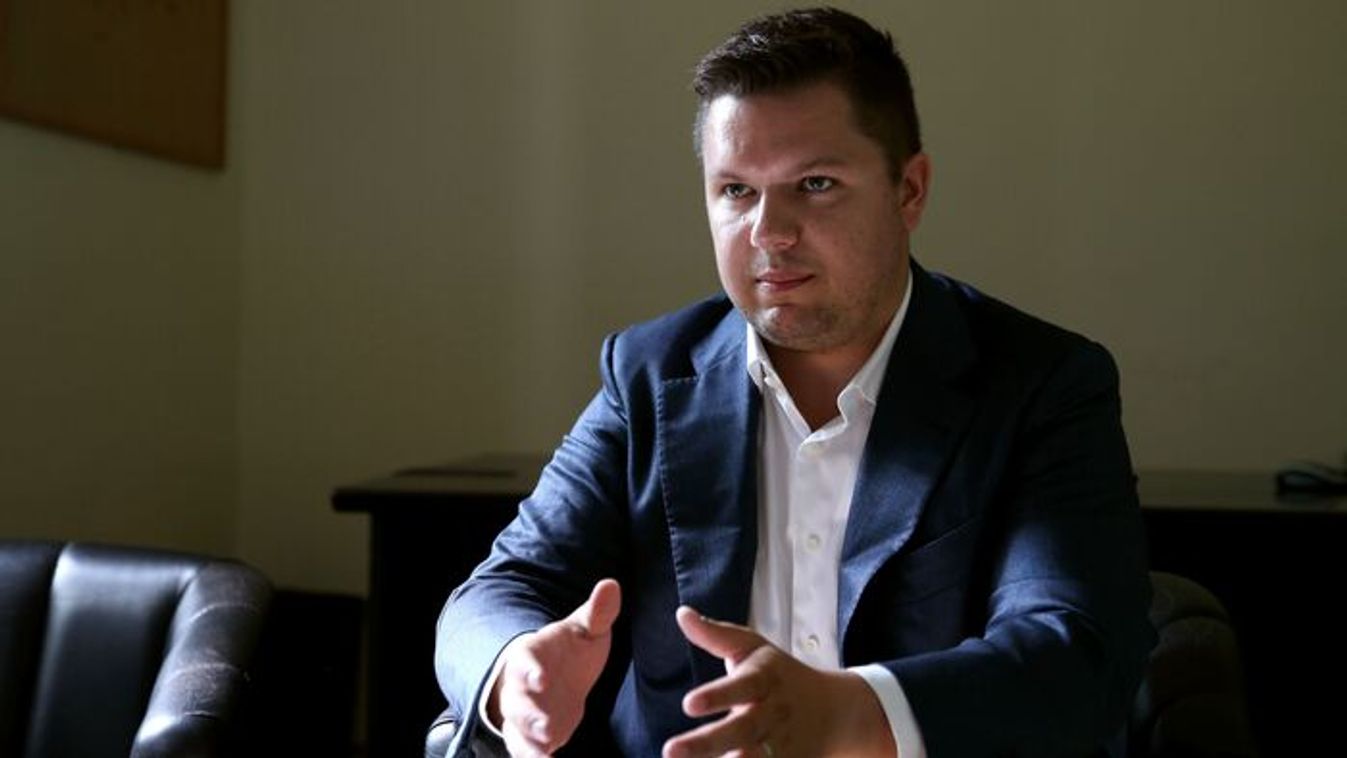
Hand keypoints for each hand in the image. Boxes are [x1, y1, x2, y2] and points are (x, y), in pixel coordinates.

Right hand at [489, 579, 620, 756]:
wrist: (553, 675)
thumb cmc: (568, 649)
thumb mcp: (584, 629)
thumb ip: (597, 613)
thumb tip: (611, 585)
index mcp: (532, 655)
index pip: (525, 660)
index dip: (531, 669)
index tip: (540, 678)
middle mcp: (521, 687)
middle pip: (518, 702)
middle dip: (529, 715)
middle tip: (545, 727)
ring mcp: (524, 714)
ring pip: (518, 731)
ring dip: (529, 743)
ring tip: (545, 753)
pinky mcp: (531, 737)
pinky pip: (526, 750)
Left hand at [663, 607, 895, 757]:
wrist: (837, 713)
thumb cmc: (781, 676)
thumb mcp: (754, 648)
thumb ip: (717, 635)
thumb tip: (683, 613)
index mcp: (764, 681)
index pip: (741, 687)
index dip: (717, 696)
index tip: (688, 704)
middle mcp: (772, 715)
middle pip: (741, 731)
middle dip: (706, 744)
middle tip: (671, 751)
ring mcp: (781, 746)